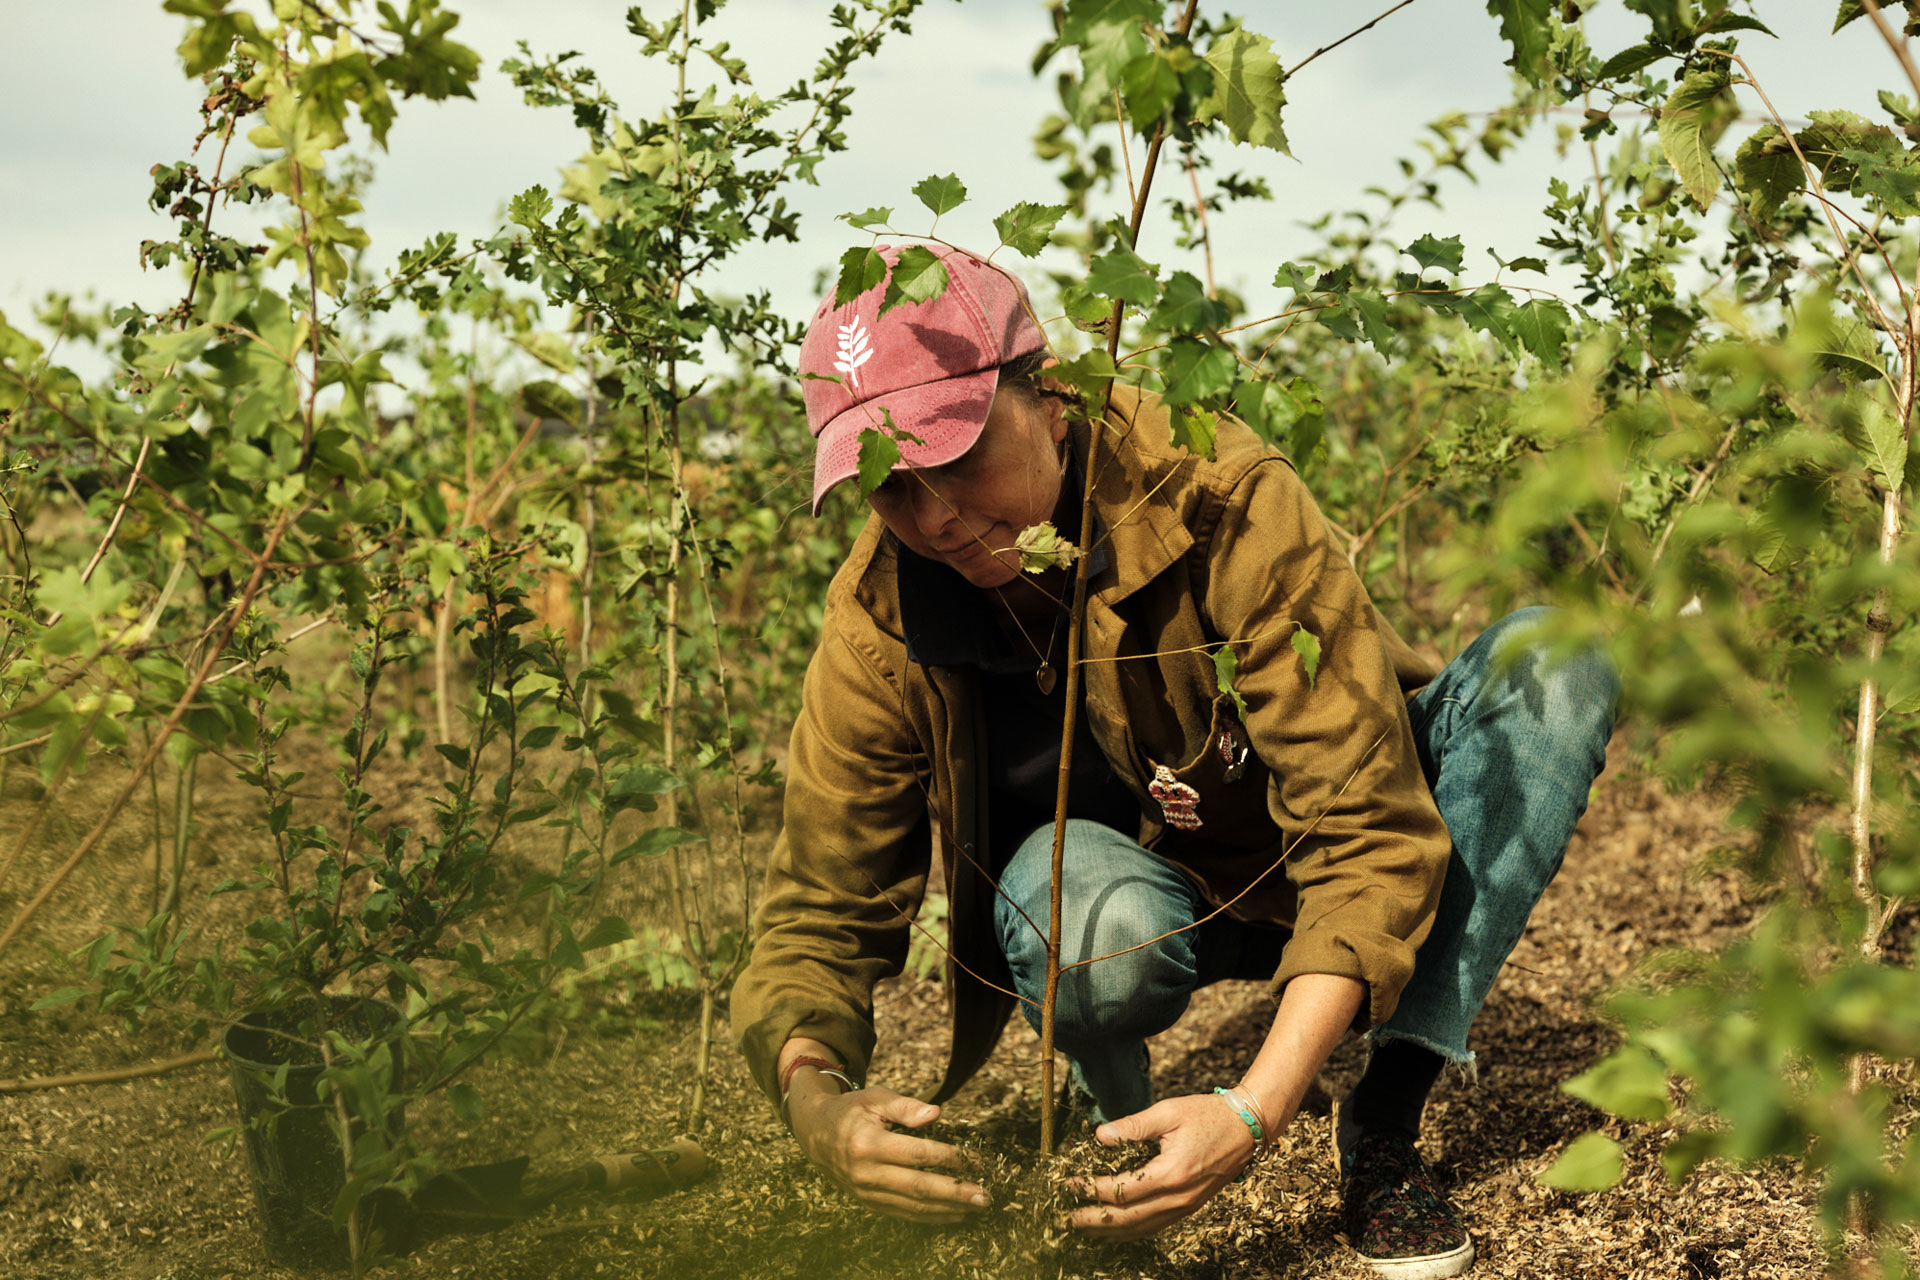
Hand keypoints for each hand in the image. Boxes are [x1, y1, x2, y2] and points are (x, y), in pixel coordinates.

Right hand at [787, 1079, 990, 1223]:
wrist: (815, 1133)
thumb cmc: (852, 1111)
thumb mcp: (875, 1098)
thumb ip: (906, 1106)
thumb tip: (936, 1115)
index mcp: (868, 1143)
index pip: (916, 1154)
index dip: (946, 1157)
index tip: (971, 1158)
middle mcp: (866, 1172)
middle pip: (918, 1187)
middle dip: (954, 1193)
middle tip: (984, 1196)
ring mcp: (866, 1192)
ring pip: (913, 1205)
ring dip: (948, 1209)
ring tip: (976, 1207)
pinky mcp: (868, 1203)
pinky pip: (903, 1213)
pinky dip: (930, 1217)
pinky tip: (953, 1215)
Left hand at [1066, 1093, 1257, 1239]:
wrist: (1248, 1126)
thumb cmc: (1208, 1114)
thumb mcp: (1169, 1112)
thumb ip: (1133, 1126)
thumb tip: (1100, 1136)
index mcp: (1171, 1172)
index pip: (1120, 1190)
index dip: (1091, 1189)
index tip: (1069, 1183)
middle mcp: (1178, 1197)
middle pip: (1127, 1218)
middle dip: (1093, 1220)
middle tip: (1066, 1218)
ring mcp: (1186, 1206)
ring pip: (1141, 1228)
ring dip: (1110, 1230)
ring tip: (1084, 1228)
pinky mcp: (1190, 1206)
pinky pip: (1156, 1226)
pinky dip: (1132, 1230)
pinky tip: (1117, 1228)